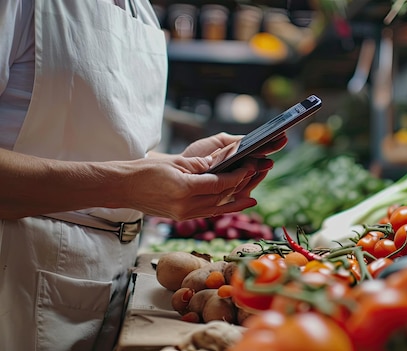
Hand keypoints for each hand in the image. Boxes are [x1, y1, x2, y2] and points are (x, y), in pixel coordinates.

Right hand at [122, 154, 258, 219]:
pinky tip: (231, 205)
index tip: (250, 168)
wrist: (123, 188)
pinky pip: (206, 213)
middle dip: (240, 187)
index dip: (237, 176)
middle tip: (255, 177)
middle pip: (221, 198)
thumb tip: (222, 164)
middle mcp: (186, 206)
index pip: (219, 184)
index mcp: (185, 189)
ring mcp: (183, 214)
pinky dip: (221, 208)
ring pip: (216, 209)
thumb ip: (201, 165)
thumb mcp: (176, 162)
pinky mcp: (180, 217)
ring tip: (251, 199)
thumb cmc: (145, 171)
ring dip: (235, 203)